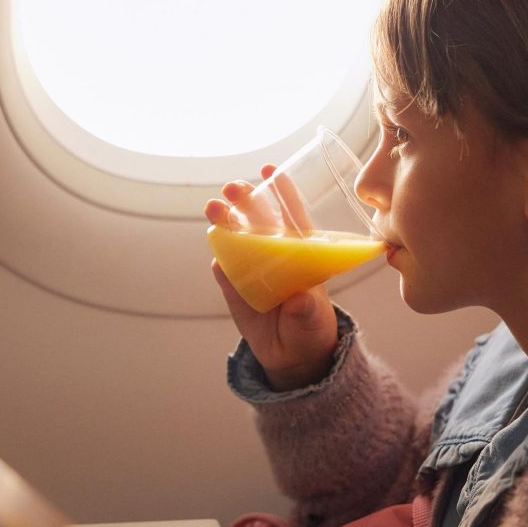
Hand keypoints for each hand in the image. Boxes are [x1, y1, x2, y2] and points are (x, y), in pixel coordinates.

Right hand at [206, 165, 337, 391]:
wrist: (292, 357)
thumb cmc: (311, 328)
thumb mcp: (313, 322)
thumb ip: (307, 311)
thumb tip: (299, 300)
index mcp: (301, 253)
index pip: (293, 216)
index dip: (283, 192)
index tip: (271, 169)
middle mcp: (274, 254)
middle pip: (258, 219)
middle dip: (246, 198)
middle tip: (233, 188)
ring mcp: (252, 269)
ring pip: (236, 238)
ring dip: (225, 221)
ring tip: (213, 208)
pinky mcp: (234, 288)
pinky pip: (224, 271)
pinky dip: (219, 262)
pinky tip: (216, 259)